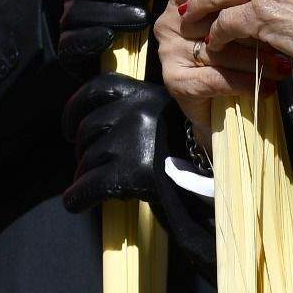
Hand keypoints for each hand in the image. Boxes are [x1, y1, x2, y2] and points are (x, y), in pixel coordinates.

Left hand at [60, 72, 216, 271]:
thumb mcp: (169, 117)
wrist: (223, 184)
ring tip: (88, 186)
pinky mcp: (134, 171)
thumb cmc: (196, 153)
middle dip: (82, 148)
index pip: (98, 88)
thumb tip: (95, 123)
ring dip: (84, 174)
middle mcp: (138, 110)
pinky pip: (89, 185)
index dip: (75, 108)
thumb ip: (137, 112)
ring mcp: (135, 139)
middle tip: (85, 163)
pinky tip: (76, 203)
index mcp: (147, 92)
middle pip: (88, 127)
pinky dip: (78, 196)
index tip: (68, 128)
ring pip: (88, 158)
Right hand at [155, 0, 278, 143]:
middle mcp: (170, 22)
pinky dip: (244, 84)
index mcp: (181, 0)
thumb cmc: (230, 60)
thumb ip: (239, 4)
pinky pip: (215, 78)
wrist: (216, 112)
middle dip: (253, 33)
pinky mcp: (174, 80)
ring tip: (281, 67)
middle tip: (283, 41)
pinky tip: (267, 88)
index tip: (273, 8)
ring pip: (219, 52)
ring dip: (255, 61)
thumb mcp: (234, 24)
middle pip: (216, 22)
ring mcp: (168, 51)